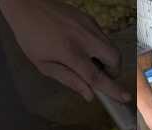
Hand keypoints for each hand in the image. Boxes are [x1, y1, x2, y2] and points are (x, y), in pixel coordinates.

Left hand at [0, 0, 130, 101]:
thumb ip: (68, 80)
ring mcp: (90, 27)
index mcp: (70, 53)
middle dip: (114, 71)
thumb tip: (90, 95)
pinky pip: (105, 38)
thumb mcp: (44, 64)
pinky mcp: (91, 20)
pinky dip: (102, 48)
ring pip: (112, 48)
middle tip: (102, 74)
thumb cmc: (31, 37)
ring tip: (93, 61)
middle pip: (114, 59)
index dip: (112, 89)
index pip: (97, 76)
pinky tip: (86, 47)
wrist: (26, 4)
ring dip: (109, 60)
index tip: (125, 98)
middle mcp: (85, 39)